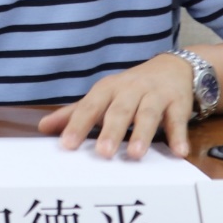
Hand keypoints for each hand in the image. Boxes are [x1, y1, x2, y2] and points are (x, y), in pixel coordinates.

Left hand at [37, 52, 194, 158]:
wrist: (172, 68)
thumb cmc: (131, 88)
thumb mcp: (103, 96)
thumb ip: (76, 113)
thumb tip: (43, 127)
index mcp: (108, 89)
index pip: (90, 107)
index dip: (78, 125)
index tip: (66, 145)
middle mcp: (131, 90)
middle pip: (119, 110)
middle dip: (111, 130)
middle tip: (102, 154)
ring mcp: (155, 96)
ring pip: (148, 114)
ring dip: (142, 133)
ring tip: (135, 154)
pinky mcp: (178, 103)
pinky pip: (178, 120)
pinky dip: (179, 136)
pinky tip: (179, 152)